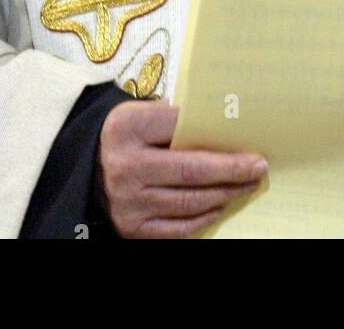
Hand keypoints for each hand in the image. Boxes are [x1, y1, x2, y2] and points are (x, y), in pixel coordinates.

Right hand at [97, 98, 267, 237]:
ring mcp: (129, 202)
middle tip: (258, 165)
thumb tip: (220, 122)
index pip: (179, 126)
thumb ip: (171, 117)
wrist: (85, 168)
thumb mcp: (137, 114)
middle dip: (230, 169)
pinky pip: (178, 227)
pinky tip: (221, 204)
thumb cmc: (123, 137)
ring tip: (246, 184)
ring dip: (225, 193)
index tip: (245, 135)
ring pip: (189, 201)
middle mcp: (125, 167)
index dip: (214, 131)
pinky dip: (204, 216)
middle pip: (190, 170)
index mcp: (127, 128)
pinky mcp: (133, 229)